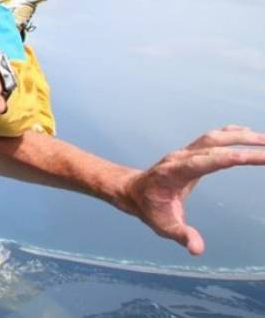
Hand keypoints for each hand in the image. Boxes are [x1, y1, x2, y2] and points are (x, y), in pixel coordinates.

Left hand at [122, 125, 264, 254]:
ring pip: (214, 138)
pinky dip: (230, 134)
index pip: (207, 161)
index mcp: (174, 173)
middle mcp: (180, 157)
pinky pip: (210, 138)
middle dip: (245, 145)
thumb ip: (181, 236)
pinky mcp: (189, 153)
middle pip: (215, 145)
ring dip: (240, 136)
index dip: (233, 157)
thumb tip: (197, 249)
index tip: (260, 156)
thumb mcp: (163, 226)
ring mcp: (184, 152)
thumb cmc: (149, 209)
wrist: (131, 191)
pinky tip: (246, 133)